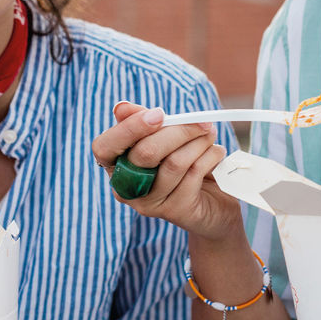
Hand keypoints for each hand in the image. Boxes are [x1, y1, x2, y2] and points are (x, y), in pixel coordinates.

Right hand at [91, 102, 241, 240]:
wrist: (210, 204)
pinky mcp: (175, 211)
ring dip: (199, 142)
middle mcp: (125, 188)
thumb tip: (122, 107)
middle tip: (201, 121)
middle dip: (179, 131)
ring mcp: (149, 203)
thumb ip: (144, 121)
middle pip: (146, 152)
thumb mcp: (162, 138)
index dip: (129, 128)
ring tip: (210, 135)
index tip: (159, 114)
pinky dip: (210, 156)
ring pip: (174, 162)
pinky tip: (216, 153)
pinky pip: (194, 174)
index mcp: (114, 165)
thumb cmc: (181, 162)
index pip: (104, 147)